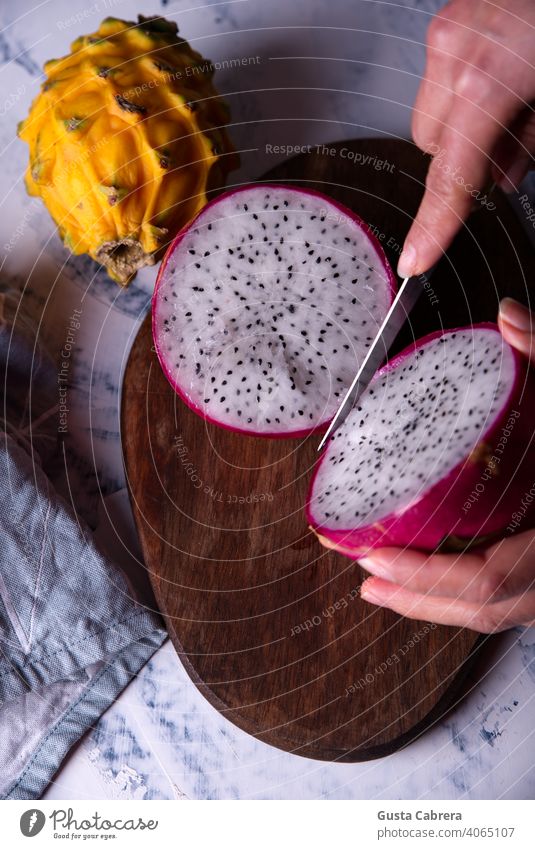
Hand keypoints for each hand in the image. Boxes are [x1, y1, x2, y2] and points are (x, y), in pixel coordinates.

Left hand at [322, 299, 534, 632]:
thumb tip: (509, 318)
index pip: (490, 579)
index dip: (429, 577)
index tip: (376, 559)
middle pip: (481, 609)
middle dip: (416, 598)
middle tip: (364, 574)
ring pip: (492, 615)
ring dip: (431, 605)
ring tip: (380, 585)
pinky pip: (504, 602)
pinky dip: (460, 597)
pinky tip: (430, 580)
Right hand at [399, 0, 534, 278]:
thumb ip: (527, 145)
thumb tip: (501, 177)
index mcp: (483, 80)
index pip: (449, 176)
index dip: (434, 225)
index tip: (416, 260)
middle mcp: (453, 54)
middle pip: (431, 146)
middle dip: (464, 154)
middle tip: (514, 135)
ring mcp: (447, 33)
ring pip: (432, 116)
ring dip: (465, 123)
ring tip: (514, 97)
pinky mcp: (449, 21)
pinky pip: (440, 81)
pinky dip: (467, 92)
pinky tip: (504, 75)